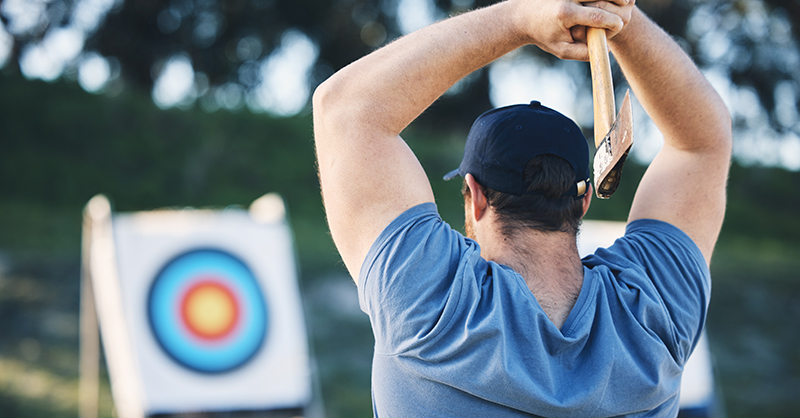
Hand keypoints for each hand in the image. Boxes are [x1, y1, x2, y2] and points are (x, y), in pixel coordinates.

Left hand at [512, 0, 633, 60]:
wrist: (523, 16)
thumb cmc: (543, 35)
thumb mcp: (560, 49)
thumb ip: (582, 53)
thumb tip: (604, 52)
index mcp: (566, 14)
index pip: (597, 16)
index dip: (612, 22)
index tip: (619, 25)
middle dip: (618, 0)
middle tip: (626, 7)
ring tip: (623, 0)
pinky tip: (607, 0)